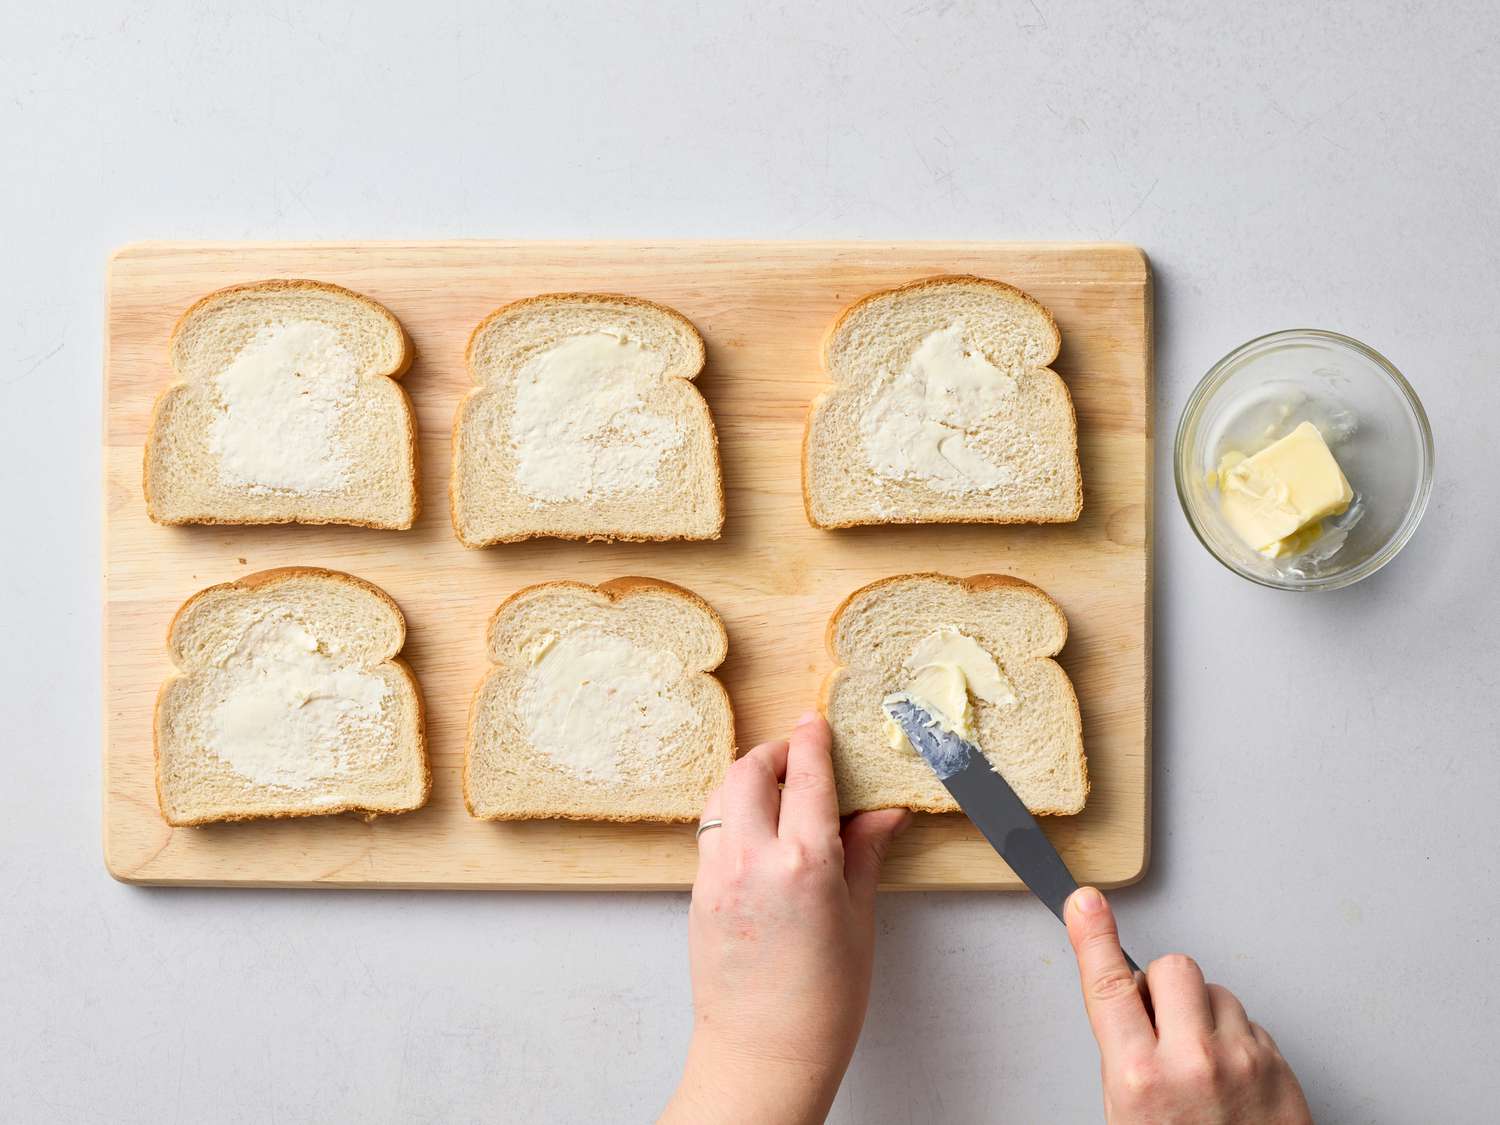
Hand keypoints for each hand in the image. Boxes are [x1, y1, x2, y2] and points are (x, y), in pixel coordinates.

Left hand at [661, 713, 908, 1124]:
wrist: (762, 1056)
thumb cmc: (822, 1003)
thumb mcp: (858, 920)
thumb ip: (864, 854)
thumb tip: (884, 812)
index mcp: (804, 864)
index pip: (807, 777)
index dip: (813, 741)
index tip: (817, 721)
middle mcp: (752, 859)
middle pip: (750, 771)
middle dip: (774, 752)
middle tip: (799, 756)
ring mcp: (716, 875)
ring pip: (721, 795)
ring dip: (747, 779)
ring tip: (777, 789)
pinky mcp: (696, 892)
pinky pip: (710, 830)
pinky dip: (731, 813)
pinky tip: (757, 830)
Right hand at [1066, 887, 1312, 1123]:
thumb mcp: (1126, 1115)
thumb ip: (1125, 1055)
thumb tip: (1129, 1003)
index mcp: (1140, 1078)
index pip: (1108, 986)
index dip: (1092, 936)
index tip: (1085, 902)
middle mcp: (1193, 1063)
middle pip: (1171, 968)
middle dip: (1162, 989)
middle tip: (1160, 1027)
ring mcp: (1244, 1061)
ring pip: (1216, 992)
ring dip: (1204, 1016)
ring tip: (1201, 1066)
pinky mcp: (1280, 1067)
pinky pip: (1250, 1024)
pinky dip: (1237, 1042)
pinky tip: (1231, 1080)